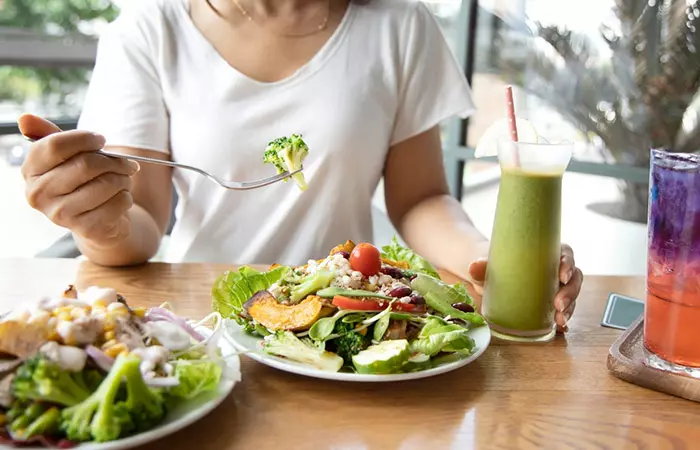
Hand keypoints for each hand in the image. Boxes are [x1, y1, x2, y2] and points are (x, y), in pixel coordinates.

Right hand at [18, 114, 139, 245]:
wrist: (97, 221)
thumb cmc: (82, 181)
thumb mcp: (66, 157)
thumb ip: (50, 136)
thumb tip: (25, 119)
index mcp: (31, 171)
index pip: (55, 146)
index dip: (84, 139)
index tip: (101, 140)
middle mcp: (39, 194)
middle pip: (85, 165)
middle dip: (114, 161)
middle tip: (126, 163)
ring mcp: (61, 214)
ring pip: (106, 183)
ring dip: (124, 179)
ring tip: (123, 181)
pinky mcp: (86, 228)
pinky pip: (119, 202)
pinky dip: (127, 197)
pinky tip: (120, 199)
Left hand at [465, 243, 583, 332]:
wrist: (487, 275)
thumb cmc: (493, 264)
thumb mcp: (488, 264)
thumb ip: (481, 265)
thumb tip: (473, 266)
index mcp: (545, 252)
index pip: (566, 253)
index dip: (569, 264)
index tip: (563, 275)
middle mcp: (554, 269)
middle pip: (573, 277)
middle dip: (570, 292)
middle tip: (559, 305)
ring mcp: (554, 286)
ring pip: (571, 295)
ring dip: (570, 308)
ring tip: (559, 320)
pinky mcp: (550, 303)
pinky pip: (563, 310)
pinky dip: (564, 319)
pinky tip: (560, 328)